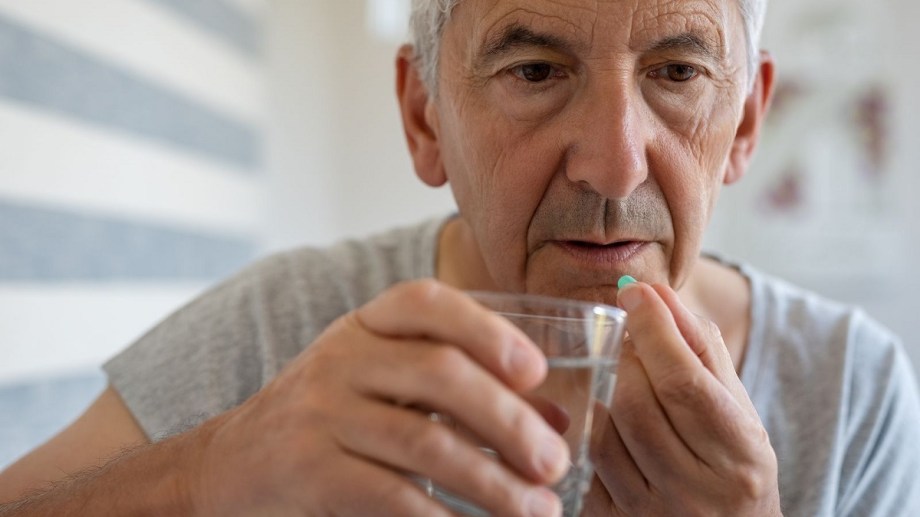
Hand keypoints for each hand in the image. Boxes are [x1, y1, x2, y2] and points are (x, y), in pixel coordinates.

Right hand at [190, 280, 568, 515]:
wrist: (232, 465)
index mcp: (365, 325)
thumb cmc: (331, 417)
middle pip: (441, 374)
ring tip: (537, 509)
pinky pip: (392, 495)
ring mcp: (320, 412)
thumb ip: (465, 395)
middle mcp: (341, 357)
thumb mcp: (386, 386)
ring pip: (426, 444)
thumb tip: (556, 423)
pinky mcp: (309, 470)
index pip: (427, 302)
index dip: (488, 331)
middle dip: (509, 421)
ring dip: (493, 482)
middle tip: (554, 462)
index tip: (537, 373)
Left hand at [583, 282, 780, 515]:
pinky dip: (589, 430)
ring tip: (622, 377)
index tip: (635, 293)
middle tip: (631, 343)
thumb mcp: (734, 402)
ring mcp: (651, 513)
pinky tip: (605, 415)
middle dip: (626, 358)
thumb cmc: (733, 459)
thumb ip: (699, 346)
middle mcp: (696, 492)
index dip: (653, 330)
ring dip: (605, 391)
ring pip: (604, 434)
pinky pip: (585, 464)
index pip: (683, 381)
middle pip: (636, 403)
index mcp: (740, 455)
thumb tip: (654, 292)